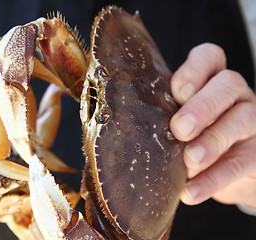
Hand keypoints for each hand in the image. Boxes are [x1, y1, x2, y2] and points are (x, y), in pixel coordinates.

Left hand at [169, 43, 255, 208]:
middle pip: (228, 84)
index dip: (195, 69)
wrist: (230, 168)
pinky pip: (240, 163)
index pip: (210, 57)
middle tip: (180, 129)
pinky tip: (191, 191)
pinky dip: (213, 179)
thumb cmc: (193, 135)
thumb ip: (165, 115)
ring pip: (241, 120)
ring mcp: (252, 120)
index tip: (178, 90)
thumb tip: (135, 131)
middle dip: (203, 105)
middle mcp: (235, 94)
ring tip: (189, 160)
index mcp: (211, 79)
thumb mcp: (178, 119)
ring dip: (212, 141)